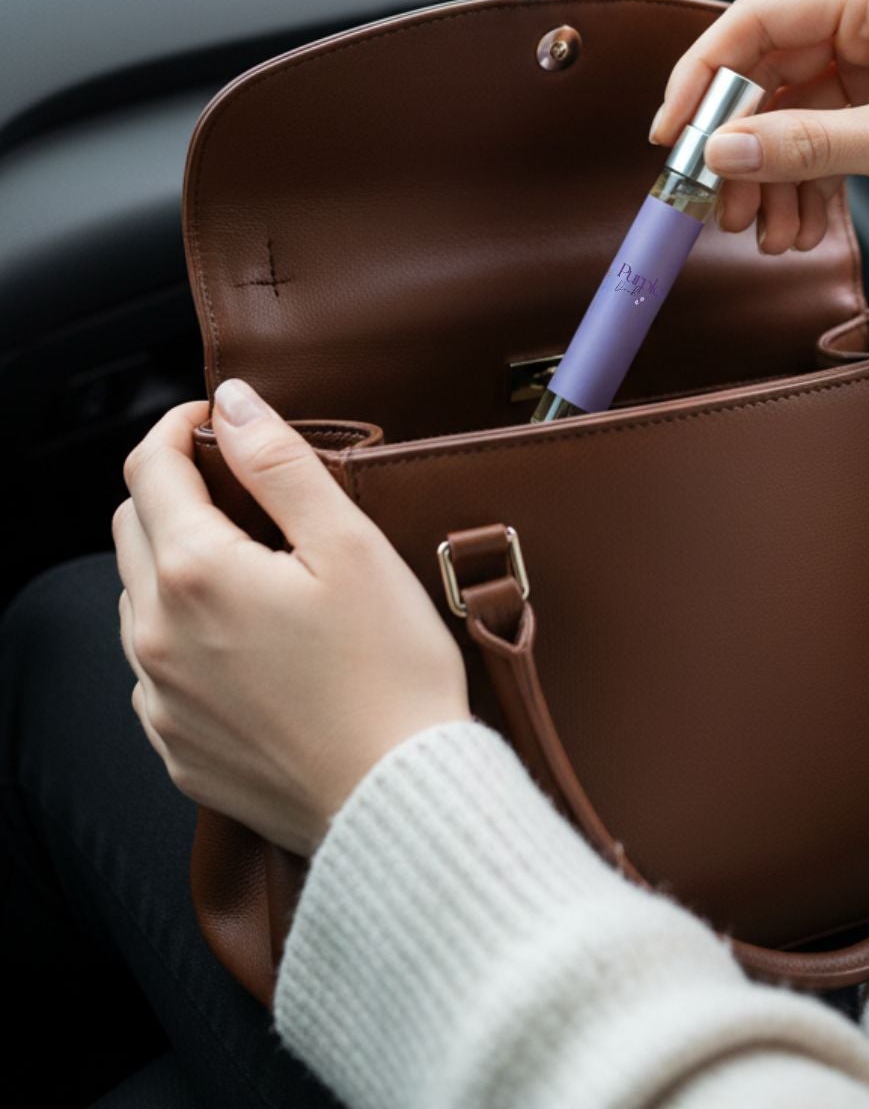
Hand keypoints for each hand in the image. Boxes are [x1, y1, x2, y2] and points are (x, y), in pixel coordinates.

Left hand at [113, 382, 468, 855]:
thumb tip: (232, 403)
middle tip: (242, 485)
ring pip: (139, 598)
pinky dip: (185, 634)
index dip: (180, 427)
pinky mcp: (174, 747)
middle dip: (175, 489)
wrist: (397, 802)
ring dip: (176, 562)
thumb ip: (280, 463)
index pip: (150, 467)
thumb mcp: (349, 545)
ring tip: (252, 566)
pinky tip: (246, 641)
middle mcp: (156, 634)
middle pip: (134, 527)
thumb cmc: (389, 672)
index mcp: (195, 572)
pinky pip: (156, 668)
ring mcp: (159, 698)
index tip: (219, 420)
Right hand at [649, 0, 868, 254]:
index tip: (672, 132)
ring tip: (762, 229)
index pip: (759, 21)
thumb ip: (808, 147)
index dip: (704, 75)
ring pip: (789, 116)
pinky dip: (803, 183)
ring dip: (768, 175)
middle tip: (713, 198)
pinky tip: (798, 224)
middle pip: (767, 73)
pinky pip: (819, 140)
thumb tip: (724, 153)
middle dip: (737, 144)